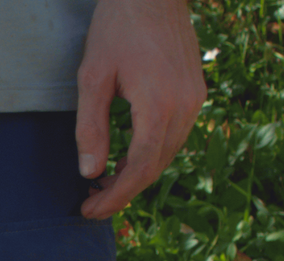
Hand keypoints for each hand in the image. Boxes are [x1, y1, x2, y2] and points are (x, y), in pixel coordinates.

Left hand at [75, 0, 205, 218]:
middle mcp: (185, 105)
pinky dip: (149, 156)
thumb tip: (90, 173)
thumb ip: (90, 127)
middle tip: (92, 206)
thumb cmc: (119, 26)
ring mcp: (194, 98)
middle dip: (123, 193)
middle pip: (155, 167)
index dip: (115, 197)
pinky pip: (173, 137)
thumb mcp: (92, 77)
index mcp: (159, 104)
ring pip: (166, 155)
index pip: (140, 168)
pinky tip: (124, 162)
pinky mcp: (194, 92)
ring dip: (136, 177)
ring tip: (103, 187)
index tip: (89, 211)